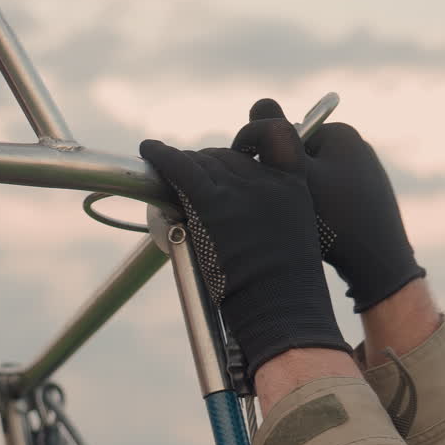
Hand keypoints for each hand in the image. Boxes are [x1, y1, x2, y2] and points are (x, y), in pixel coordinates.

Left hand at [140, 120, 349, 375]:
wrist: (281, 309)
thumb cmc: (285, 291)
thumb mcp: (293, 240)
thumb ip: (272, 216)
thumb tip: (241, 215)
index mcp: (293, 185)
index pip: (276, 136)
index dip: (252, 138)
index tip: (242, 148)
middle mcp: (266, 180)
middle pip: (226, 156)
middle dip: (208, 166)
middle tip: (195, 187)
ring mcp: (238, 190)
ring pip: (201, 162)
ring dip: (185, 169)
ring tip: (173, 180)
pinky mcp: (211, 203)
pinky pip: (180, 168)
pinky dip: (161, 156)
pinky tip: (150, 150)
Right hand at [239, 99, 425, 312]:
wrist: (380, 265)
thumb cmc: (337, 219)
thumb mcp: (299, 175)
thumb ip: (275, 139)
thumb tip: (261, 101)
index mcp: (340, 133)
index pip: (285, 137)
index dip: (266, 160)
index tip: (264, 187)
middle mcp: (356, 147)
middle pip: (300, 159)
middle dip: (286, 180)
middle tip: (284, 209)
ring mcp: (365, 174)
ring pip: (314, 182)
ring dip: (300, 199)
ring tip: (305, 224)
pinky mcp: (368, 199)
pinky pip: (332, 199)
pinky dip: (321, 213)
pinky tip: (323, 234)